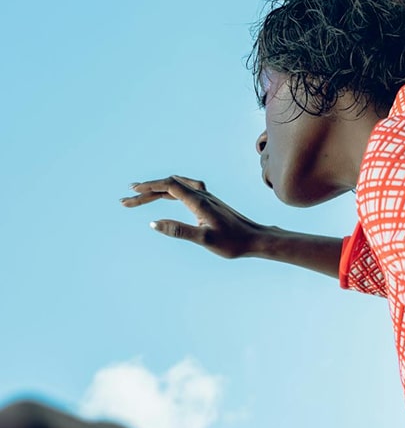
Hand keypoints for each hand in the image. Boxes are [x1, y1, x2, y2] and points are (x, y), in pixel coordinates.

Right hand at [121, 176, 263, 258]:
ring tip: (139, 195)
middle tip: (126, 200)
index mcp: (199, 201)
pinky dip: (170, 190)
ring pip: (176, 186)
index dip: (148, 187)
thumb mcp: (204, 239)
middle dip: (146, 191)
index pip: (169, 186)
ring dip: (157, 189)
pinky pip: (184, 189)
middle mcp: (202, 195)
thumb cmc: (232, 242)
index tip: (132, 192)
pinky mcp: (209, 202)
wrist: (255, 239)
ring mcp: (206, 197)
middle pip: (169, 185)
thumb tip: (153, 223)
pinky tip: (166, 195)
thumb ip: (178, 231)